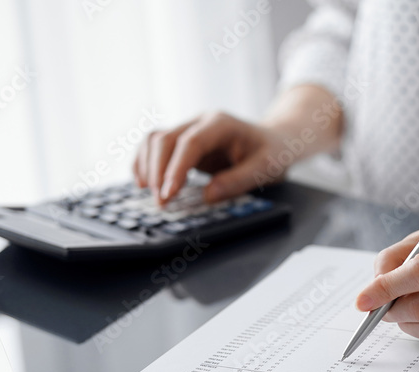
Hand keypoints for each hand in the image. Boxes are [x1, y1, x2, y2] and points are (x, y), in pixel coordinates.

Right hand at [133, 111, 287, 206]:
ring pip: (154, 140)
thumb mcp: (265, 168)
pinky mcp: (183, 142)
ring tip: (150, 194)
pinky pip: (155, 147)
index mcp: (221, 124)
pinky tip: (143, 182)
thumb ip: (238, 181)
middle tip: (160, 202)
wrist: (275, 140)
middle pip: (165, 139)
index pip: (190, 143)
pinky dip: (145, 163)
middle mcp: (200, 122)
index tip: (168, 193)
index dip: (176, 168)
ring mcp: (189, 129)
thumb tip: (208, 196)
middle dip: (157, 171)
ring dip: (147, 166)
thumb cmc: (272, 152)